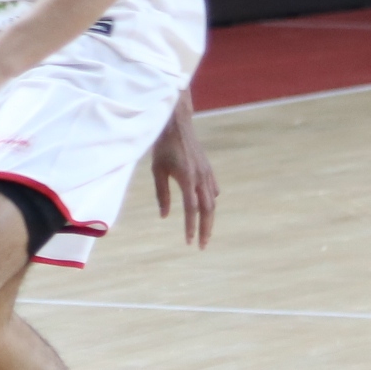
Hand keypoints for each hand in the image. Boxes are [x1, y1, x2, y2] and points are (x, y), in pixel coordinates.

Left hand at [151, 100, 217, 246]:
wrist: (176, 123)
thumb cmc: (163, 146)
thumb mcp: (157, 170)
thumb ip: (162, 194)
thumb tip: (165, 216)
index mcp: (188, 178)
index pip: (192, 209)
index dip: (191, 227)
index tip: (189, 242)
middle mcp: (201, 177)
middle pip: (207, 210)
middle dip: (206, 229)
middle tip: (202, 245)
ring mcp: (207, 173)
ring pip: (212, 202)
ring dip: (209, 219)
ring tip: (205, 233)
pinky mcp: (208, 169)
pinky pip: (213, 190)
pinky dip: (211, 202)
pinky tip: (207, 209)